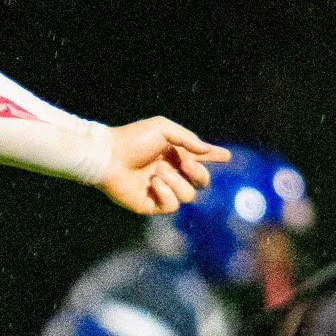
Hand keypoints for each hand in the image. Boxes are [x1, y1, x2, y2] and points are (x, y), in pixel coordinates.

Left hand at [99, 120, 228, 215]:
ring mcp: (162, 190)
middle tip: (185, 163)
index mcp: (175, 154)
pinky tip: (152, 183)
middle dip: (198, 173)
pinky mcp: (151, 204)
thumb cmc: (133, 139)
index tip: (226, 156)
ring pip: (188, 195)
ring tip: (157, 171)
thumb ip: (187, 139)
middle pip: (201, 182)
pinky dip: (165, 193)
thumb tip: (206, 151)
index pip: (200, 158)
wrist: (109, 156)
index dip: (214, 156)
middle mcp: (171, 173)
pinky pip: (172, 206)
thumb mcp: (163, 129)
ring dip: (176, 182)